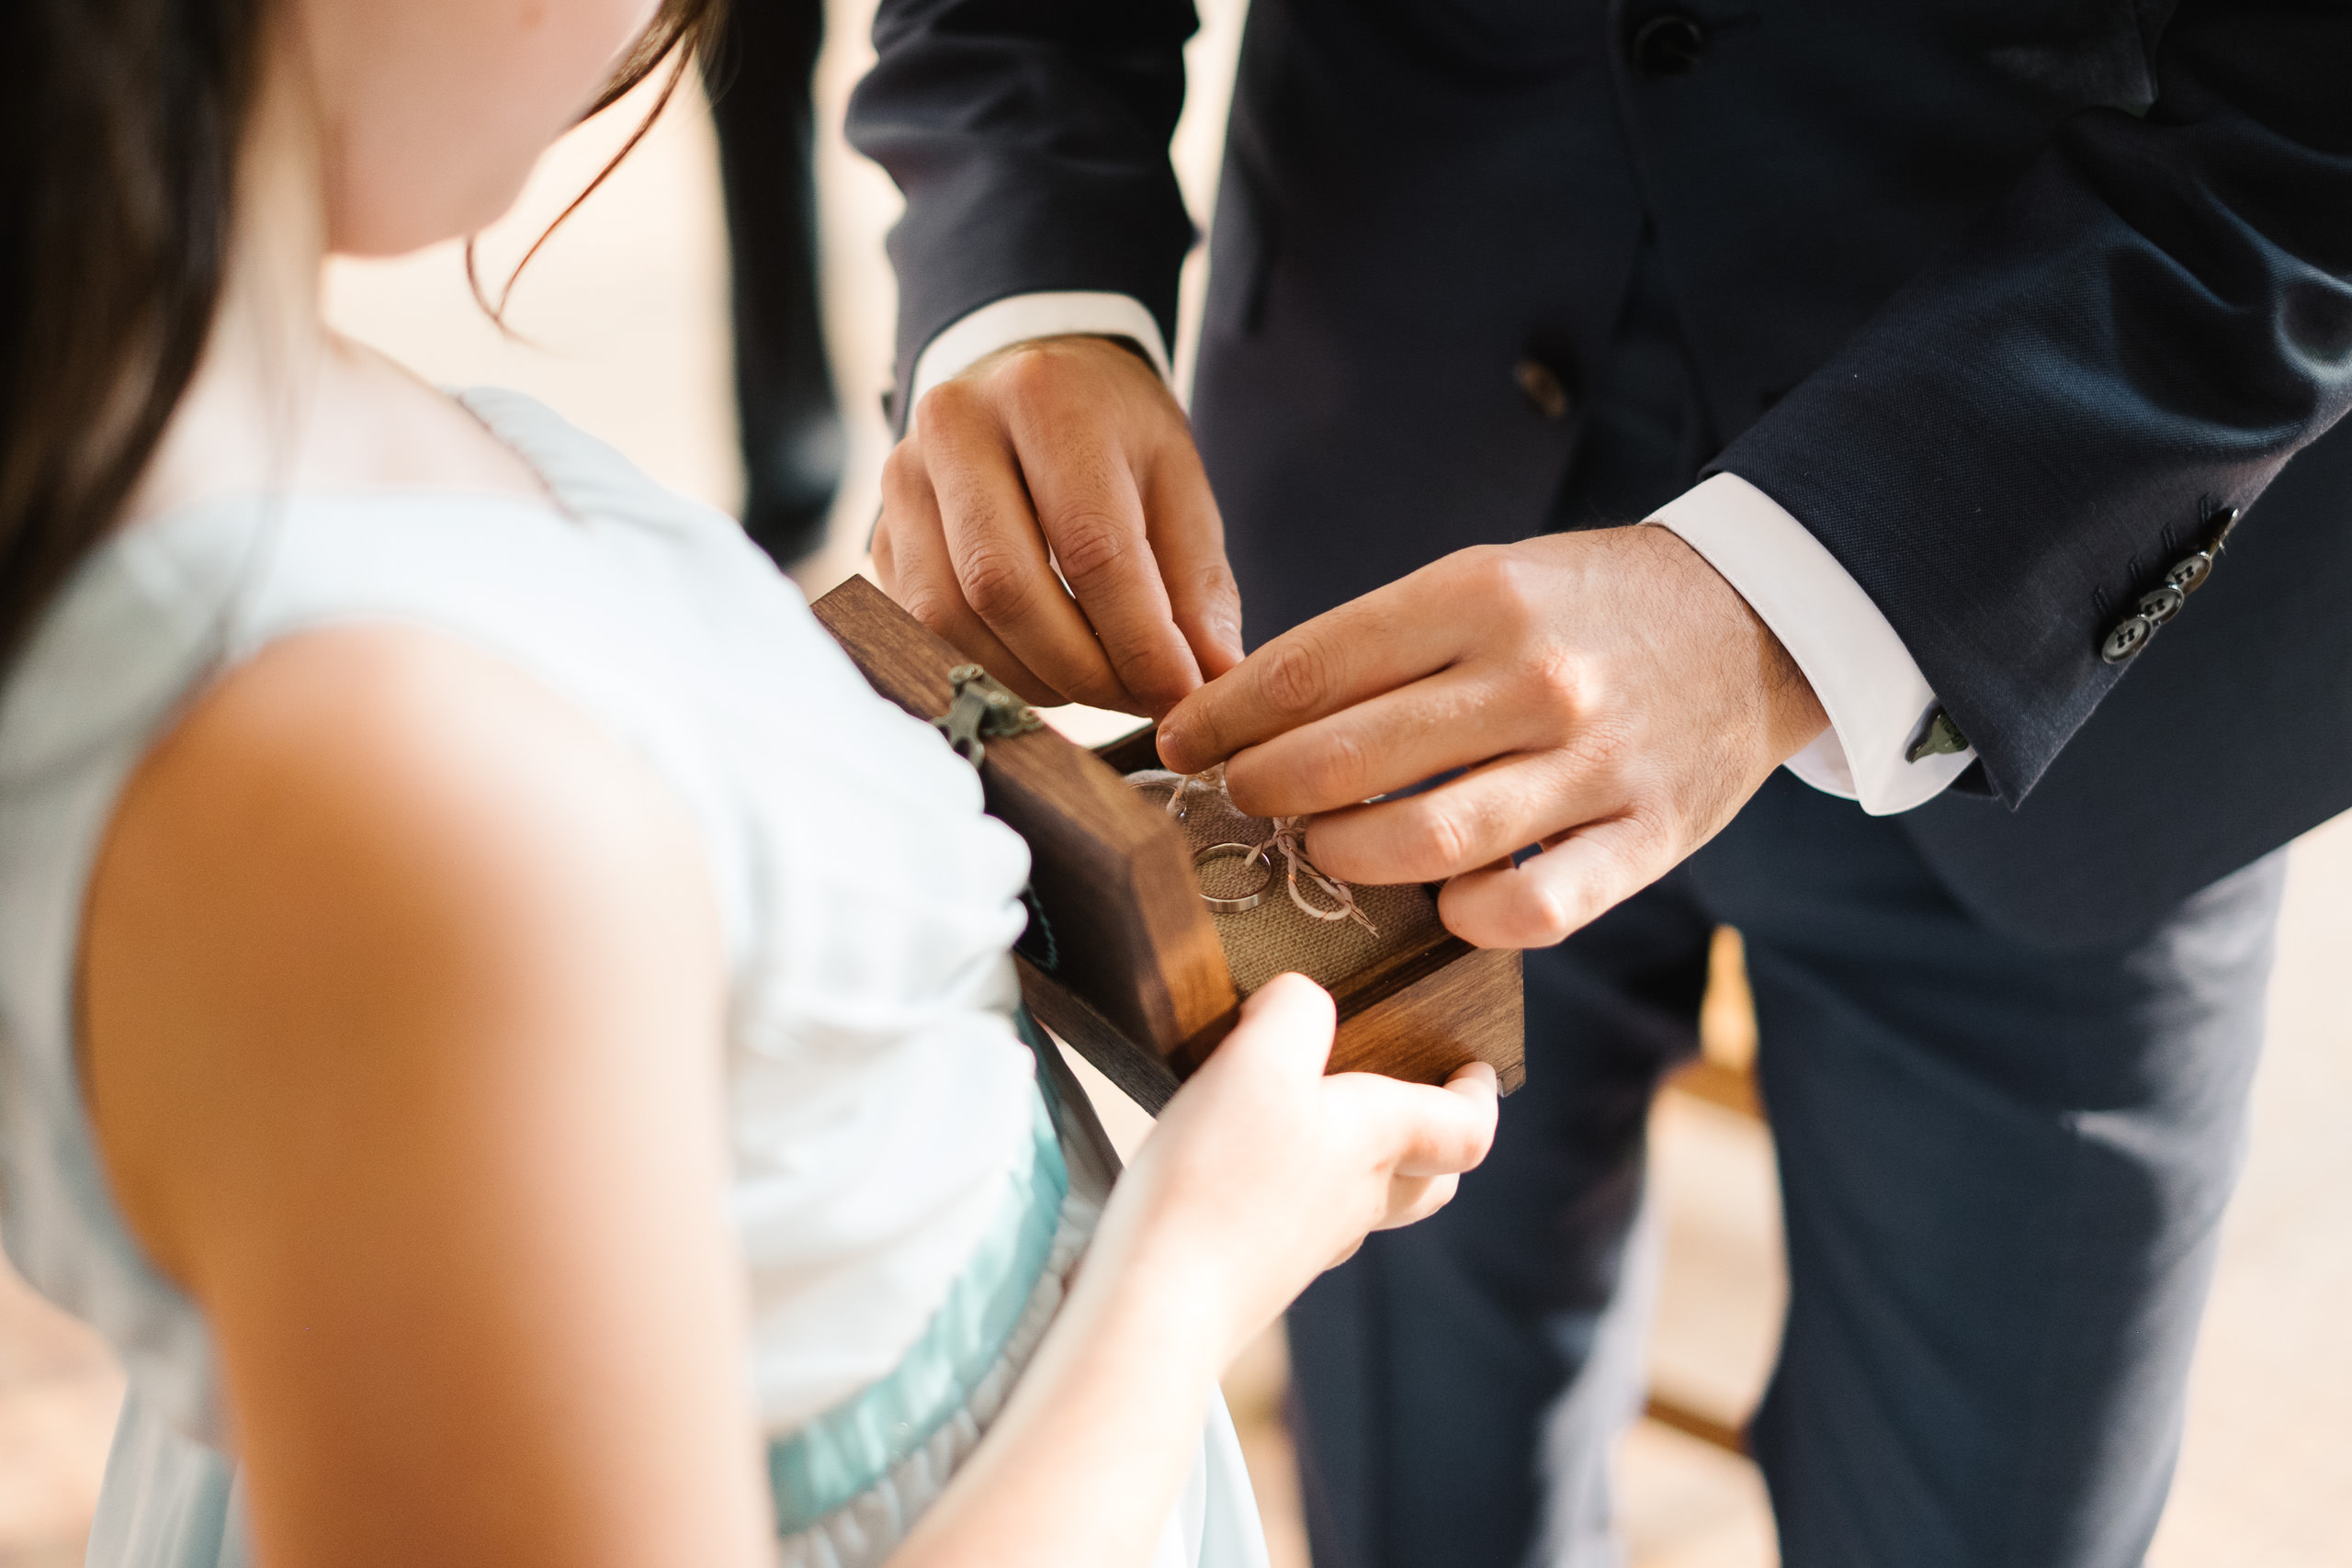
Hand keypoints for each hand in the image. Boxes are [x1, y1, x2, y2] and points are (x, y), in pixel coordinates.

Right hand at [872, 335, 1242, 716]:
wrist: (1025, 375)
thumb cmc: (1110, 430)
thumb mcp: (1175, 477)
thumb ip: (1197, 581)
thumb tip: (1210, 679)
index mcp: (1043, 397)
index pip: (1091, 547)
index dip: (1138, 641)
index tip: (1180, 695)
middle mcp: (954, 426)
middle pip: (1003, 588)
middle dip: (1080, 669)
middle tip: (1136, 698)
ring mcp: (902, 480)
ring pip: (949, 620)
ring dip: (1029, 678)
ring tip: (1092, 681)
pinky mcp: (879, 531)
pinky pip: (920, 628)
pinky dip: (987, 667)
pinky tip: (1040, 666)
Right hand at [1107, 974, 1499, 1362]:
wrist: (1160, 1301)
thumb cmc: (1219, 1179)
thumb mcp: (1259, 1060)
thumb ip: (1294, 1011)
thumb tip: (1299, 1000)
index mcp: (1377, 1144)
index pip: (1465, 1129)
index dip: (1480, 1098)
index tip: (1478, 1070)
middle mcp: (1356, 1200)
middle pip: (1429, 1183)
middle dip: (1436, 1142)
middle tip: (1420, 1101)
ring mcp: (1307, 1242)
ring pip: (1367, 1204)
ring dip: (1365, 1164)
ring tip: (1319, 1118)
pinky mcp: (1256, 1265)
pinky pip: (1301, 1221)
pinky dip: (1297, 1187)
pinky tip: (1245, 1163)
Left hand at [1155, 526, 1829, 948]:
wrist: (1757, 618)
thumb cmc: (1589, 607)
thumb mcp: (1489, 579)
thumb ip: (1387, 643)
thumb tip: (1257, 714)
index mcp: (1481, 596)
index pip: (1314, 667)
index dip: (1227, 716)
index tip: (1181, 741)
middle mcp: (1535, 677)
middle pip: (1353, 758)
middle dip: (1268, 790)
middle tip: (1243, 801)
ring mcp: (1597, 762)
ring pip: (1431, 840)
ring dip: (1349, 856)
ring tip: (1322, 848)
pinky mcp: (1649, 836)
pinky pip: (1534, 905)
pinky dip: (1469, 916)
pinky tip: (1441, 904)